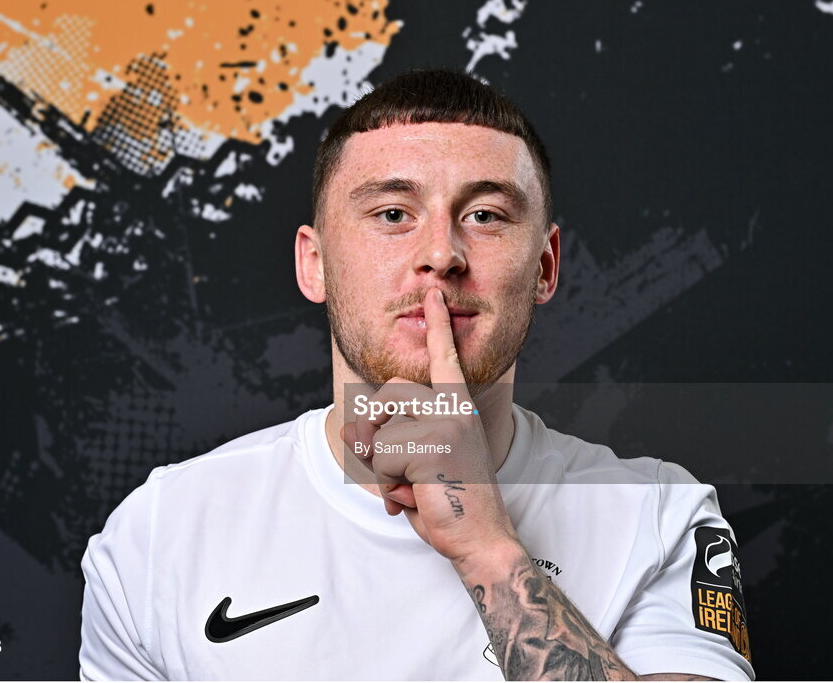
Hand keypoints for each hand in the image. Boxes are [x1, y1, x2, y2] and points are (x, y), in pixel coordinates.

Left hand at [341, 287, 518, 563]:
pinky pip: (381, 458)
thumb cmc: (451, 501)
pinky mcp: (431, 445)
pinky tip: (416, 497)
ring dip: (384, 468)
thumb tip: (351, 429)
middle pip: (388, 395)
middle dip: (378, 433)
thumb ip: (391, 441)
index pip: (445, 359)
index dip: (438, 326)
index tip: (432, 295)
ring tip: (415, 488)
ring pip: (380, 433)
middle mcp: (455, 409)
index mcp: (459, 408)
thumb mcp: (418, 465)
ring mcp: (445, 424)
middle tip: (401, 472)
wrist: (481, 538)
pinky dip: (388, 484)